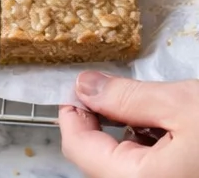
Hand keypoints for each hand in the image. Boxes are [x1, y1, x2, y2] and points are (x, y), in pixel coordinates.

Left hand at [60, 73, 198, 176]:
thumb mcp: (179, 105)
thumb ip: (127, 97)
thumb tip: (86, 86)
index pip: (77, 147)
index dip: (73, 109)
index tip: (79, 83)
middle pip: (97, 156)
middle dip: (99, 119)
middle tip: (112, 88)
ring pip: (121, 163)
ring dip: (124, 132)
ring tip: (146, 106)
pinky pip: (145, 169)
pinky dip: (145, 146)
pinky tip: (164, 128)